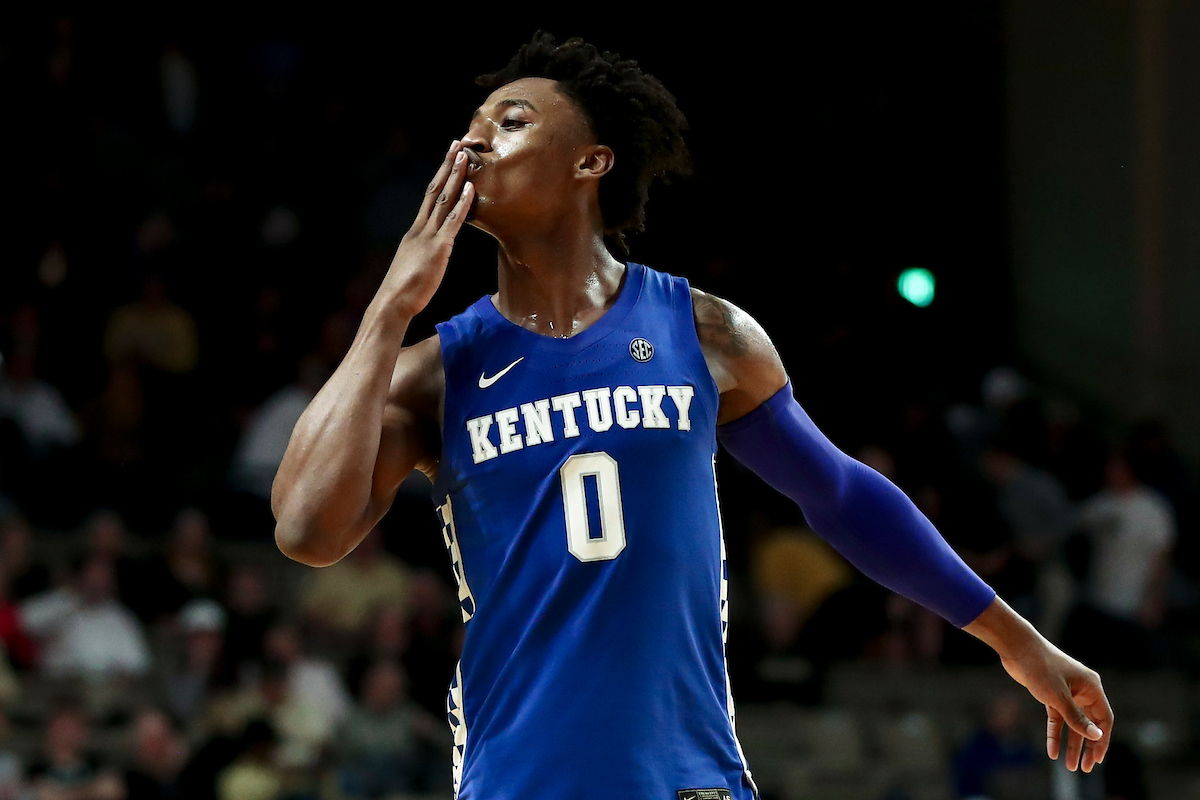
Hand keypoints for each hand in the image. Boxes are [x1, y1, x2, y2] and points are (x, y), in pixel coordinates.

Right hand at [378, 140, 474, 319]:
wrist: (393, 303)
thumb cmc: (403, 291)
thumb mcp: (414, 266)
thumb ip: (423, 254)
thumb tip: (432, 253)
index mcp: (415, 232)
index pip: (428, 197)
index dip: (440, 177)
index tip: (448, 159)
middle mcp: (420, 228)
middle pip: (434, 190)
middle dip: (447, 166)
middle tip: (457, 144)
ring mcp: (428, 236)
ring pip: (443, 199)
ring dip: (456, 177)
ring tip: (465, 156)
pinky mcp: (438, 248)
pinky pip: (452, 221)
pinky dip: (462, 203)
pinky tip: (472, 189)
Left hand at [997, 638, 1112, 771]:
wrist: (1017, 648)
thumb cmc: (1041, 668)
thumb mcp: (1059, 697)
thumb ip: (1077, 718)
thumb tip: (1097, 737)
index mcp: (1092, 688)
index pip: (1104, 719)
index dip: (1102, 740)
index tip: (1097, 760)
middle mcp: (1083, 691)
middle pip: (1089, 724)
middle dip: (1087, 747)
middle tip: (1085, 769)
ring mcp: (1067, 693)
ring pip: (1072, 724)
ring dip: (1070, 744)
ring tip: (1069, 766)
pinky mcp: (1051, 695)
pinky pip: (1056, 719)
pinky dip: (1054, 734)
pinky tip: (1051, 752)